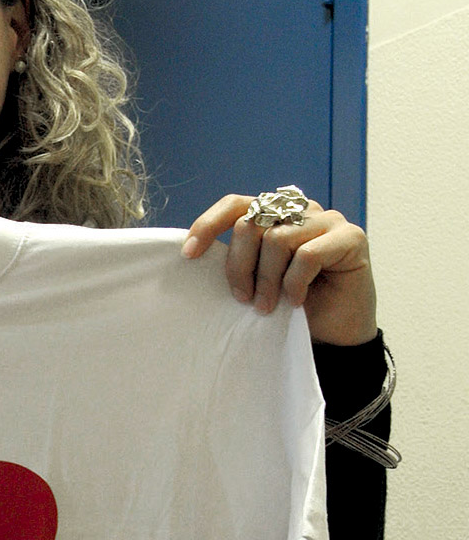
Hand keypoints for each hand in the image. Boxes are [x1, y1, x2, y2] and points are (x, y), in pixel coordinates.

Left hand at [182, 195, 376, 345]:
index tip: (189, 255)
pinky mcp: (351, 237)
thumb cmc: (290, 305)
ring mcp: (327, 220)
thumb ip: (238, 258)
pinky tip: (295, 301)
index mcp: (274, 214)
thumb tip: (193, 254)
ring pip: (277, 239)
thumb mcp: (254, 279)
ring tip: (267, 306)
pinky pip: (307, 254)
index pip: (235, 204)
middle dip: (239, 266)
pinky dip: (294, 283)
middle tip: (243, 299)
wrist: (334, 335)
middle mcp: (300, 210)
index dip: (208, 225)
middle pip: (251, 222)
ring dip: (267, 279)